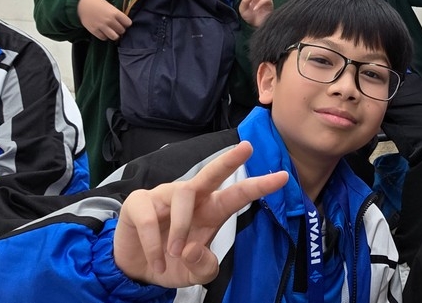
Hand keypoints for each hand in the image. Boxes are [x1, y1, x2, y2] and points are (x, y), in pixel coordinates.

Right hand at [77, 0, 131, 40]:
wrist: (81, 4)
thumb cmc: (96, 3)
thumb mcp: (109, 6)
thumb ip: (116, 14)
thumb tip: (123, 22)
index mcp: (115, 13)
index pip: (128, 23)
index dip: (126, 23)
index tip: (124, 23)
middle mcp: (109, 20)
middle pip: (122, 30)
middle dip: (120, 29)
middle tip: (117, 27)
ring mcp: (102, 26)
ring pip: (114, 37)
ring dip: (114, 35)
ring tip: (112, 31)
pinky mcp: (94, 31)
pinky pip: (104, 38)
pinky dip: (105, 36)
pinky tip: (104, 31)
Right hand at [114, 141, 288, 287]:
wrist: (136, 270)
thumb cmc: (172, 262)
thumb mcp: (195, 274)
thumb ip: (204, 266)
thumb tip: (192, 249)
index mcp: (210, 211)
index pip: (237, 195)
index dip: (260, 186)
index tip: (284, 176)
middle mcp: (191, 198)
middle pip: (211, 173)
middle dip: (229, 160)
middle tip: (247, 147)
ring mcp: (164, 196)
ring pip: (183, 194)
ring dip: (181, 227)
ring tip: (175, 253)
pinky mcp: (139, 203)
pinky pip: (150, 216)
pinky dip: (154, 244)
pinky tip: (156, 260)